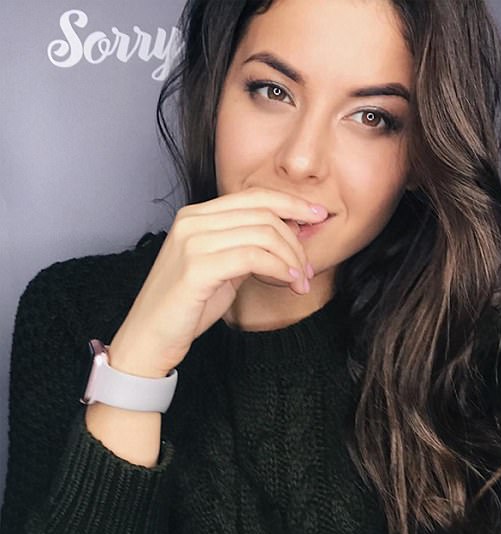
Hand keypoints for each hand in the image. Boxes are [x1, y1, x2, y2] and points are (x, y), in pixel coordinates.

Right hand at [108, 188, 327, 377]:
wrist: (150, 337)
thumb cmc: (188, 306)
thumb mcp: (222, 268)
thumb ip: (247, 247)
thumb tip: (288, 234)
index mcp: (196, 216)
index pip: (254, 196)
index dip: (291, 203)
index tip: (318, 216)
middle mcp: (192, 221)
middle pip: (263, 213)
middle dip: (295, 240)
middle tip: (307, 269)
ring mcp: (192, 242)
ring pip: (262, 234)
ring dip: (291, 258)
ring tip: (300, 281)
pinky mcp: (196, 268)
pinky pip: (252, 257)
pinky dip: (278, 267)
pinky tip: (288, 281)